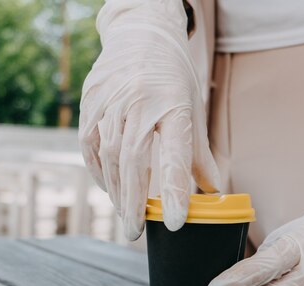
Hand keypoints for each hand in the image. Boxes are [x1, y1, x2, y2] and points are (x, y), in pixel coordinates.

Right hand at [79, 0, 219, 239]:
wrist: (140, 35)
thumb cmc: (172, 77)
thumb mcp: (193, 109)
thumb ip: (199, 155)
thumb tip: (214, 194)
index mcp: (173, 105)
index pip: (175, 155)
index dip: (175, 191)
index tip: (176, 223)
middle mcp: (139, 103)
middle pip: (132, 162)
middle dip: (134, 203)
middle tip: (135, 233)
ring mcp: (110, 103)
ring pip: (108, 158)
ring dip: (116, 192)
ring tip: (125, 216)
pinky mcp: (90, 105)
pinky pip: (89, 147)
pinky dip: (98, 172)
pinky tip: (109, 189)